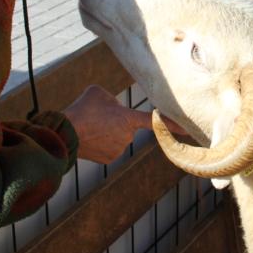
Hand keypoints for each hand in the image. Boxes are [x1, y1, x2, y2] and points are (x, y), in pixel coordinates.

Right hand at [62, 85, 185, 163]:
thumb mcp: (98, 92)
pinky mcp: (109, 159)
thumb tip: (114, 107)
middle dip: (117, 122)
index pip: (155, 121)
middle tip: (99, 117)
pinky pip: (110, 147)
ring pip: (118, 137)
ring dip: (108, 132)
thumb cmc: (82, 109)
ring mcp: (119, 150)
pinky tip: (90, 138)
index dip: (172, 124)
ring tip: (91, 127)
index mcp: (128, 119)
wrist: (65, 133)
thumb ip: (113, 99)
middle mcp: (128, 137)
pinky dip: (102, 143)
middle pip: (127, 126)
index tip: (187, 130)